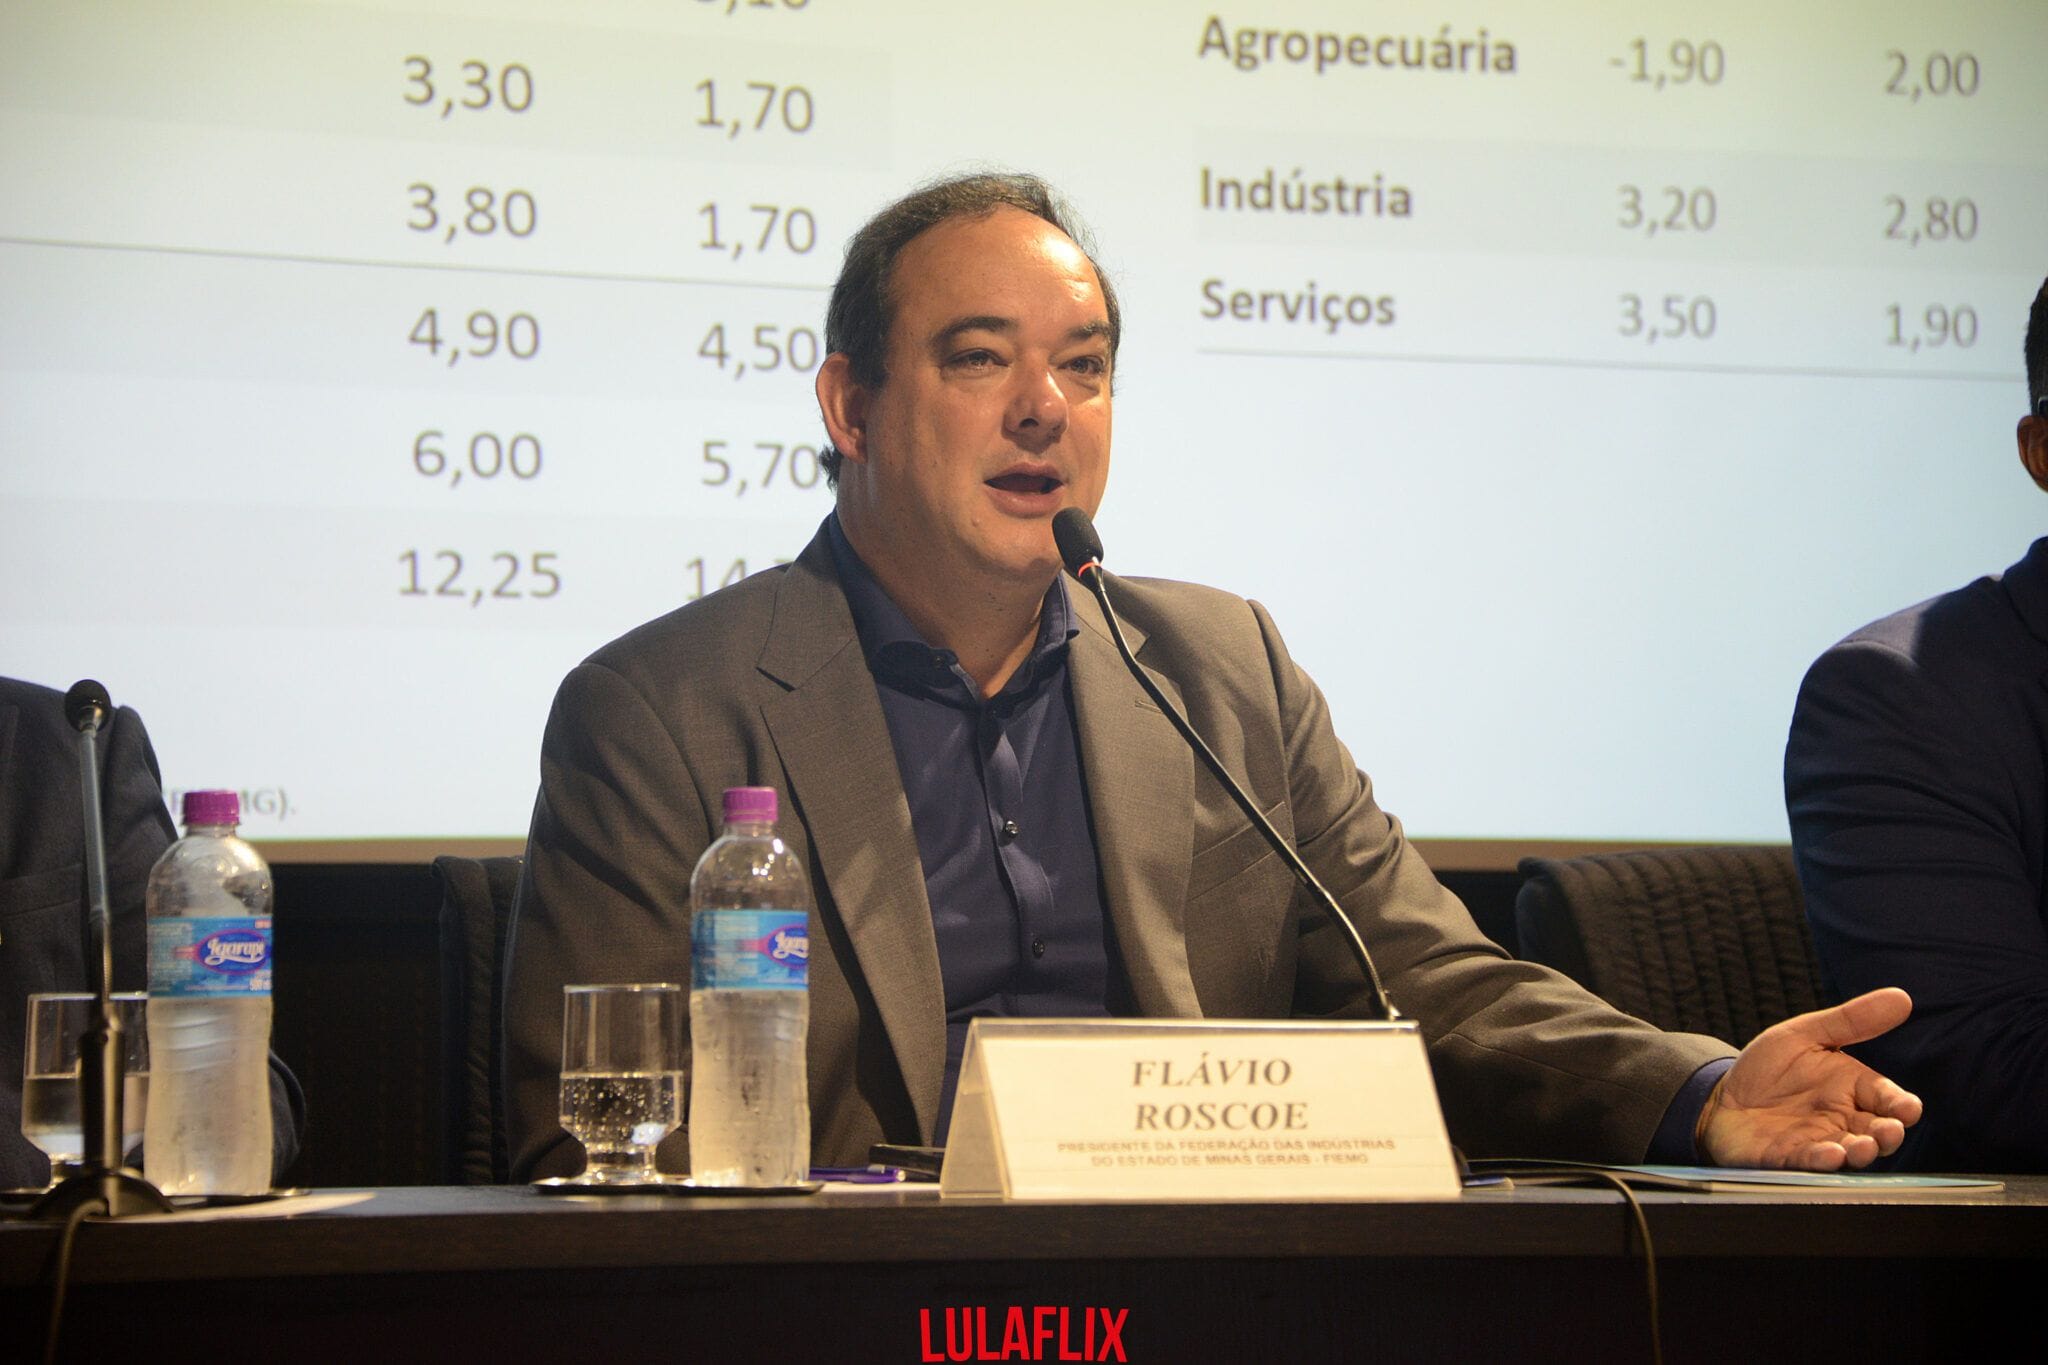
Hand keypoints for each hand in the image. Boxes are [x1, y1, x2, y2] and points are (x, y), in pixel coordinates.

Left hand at [1697, 987, 1923, 1170]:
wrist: (1722, 1095)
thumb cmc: (1770, 1069)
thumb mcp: (1806, 1035)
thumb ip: (1851, 1021)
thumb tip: (1902, 996)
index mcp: (1852, 1090)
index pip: (1888, 1099)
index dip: (1901, 1106)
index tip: (1907, 1109)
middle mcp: (1842, 1120)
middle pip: (1876, 1132)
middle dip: (1887, 1134)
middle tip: (1889, 1131)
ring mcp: (1817, 1142)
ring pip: (1849, 1152)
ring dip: (1860, 1153)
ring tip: (1863, 1147)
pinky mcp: (1787, 1158)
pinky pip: (1808, 1162)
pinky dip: (1821, 1160)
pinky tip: (1830, 1155)